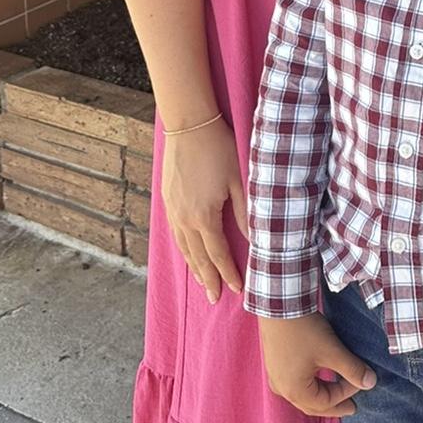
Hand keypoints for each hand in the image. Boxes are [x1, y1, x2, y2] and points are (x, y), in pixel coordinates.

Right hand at [160, 118, 246, 301]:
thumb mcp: (239, 179)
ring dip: (194, 267)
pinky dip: (183, 248)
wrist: (189, 124)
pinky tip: (188, 251)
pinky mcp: (167, 200)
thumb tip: (256, 239)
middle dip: (208, 278)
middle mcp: (184, 219)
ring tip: (202, 282)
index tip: (237, 289)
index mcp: (203, 217)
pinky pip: (175, 233)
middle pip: (197, 257)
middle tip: (215, 298)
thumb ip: (245, 212)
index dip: (228, 273)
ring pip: (183, 247)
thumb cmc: (218, 148)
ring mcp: (172, 210)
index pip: (218, 254)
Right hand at [259, 314, 375, 417]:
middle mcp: (282, 389)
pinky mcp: (274, 363)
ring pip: (303, 394)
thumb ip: (352, 369)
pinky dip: (310, 385)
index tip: (362, 380)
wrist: (280, 304)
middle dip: (333, 405)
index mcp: (295, 392)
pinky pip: (294, 383)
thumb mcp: (332, 351)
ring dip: (321, 395)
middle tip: (351, 407)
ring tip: (336, 392)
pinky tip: (316, 378)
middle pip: (312, 404)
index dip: (347, 393)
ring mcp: (275, 376)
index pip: (326, 402)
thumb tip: (371, 383)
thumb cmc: (305, 331)